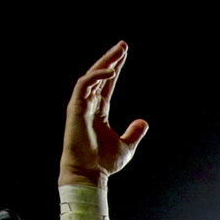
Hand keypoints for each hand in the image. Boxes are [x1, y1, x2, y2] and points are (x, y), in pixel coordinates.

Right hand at [60, 41, 148, 187]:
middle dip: (111, 59)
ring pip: (91, 76)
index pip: (107, 84)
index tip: (124, 55)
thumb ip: (134, 132)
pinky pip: (83, 86)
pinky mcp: (75, 109)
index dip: (115, 69)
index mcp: (99, 111)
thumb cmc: (103, 162)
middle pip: (99, 76)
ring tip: (118, 51)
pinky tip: (110, 70)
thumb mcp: (126, 146)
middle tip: (123, 45)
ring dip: (105, 63)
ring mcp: (80, 106)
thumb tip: (144, 121)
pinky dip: (95, 76)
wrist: (89, 174)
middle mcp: (88, 105)